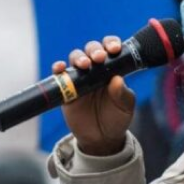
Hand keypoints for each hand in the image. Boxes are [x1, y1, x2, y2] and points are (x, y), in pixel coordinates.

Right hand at [50, 36, 135, 155]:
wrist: (101, 139)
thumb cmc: (117, 119)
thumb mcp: (125, 107)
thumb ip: (122, 94)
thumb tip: (117, 80)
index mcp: (112, 69)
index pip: (110, 49)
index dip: (111, 43)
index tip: (114, 49)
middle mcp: (95, 69)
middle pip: (91, 49)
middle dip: (94, 49)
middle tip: (98, 57)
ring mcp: (79, 78)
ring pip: (75, 58)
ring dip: (79, 57)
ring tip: (84, 64)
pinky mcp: (66, 89)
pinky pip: (59, 75)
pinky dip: (58, 68)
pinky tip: (60, 68)